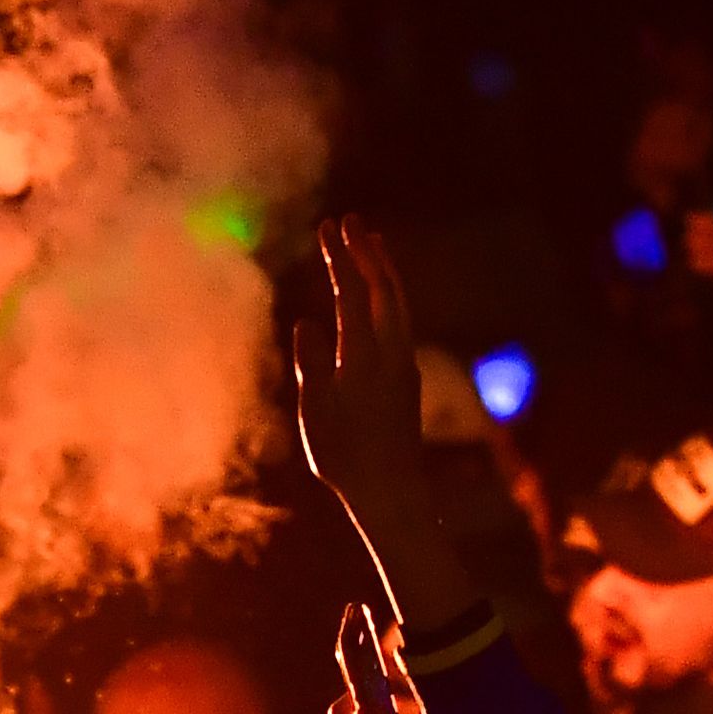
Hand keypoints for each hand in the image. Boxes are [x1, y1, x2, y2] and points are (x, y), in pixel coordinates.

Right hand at [293, 215, 424, 516]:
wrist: (391, 490)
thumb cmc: (345, 455)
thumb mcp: (316, 410)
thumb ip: (311, 363)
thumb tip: (306, 322)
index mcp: (364, 354)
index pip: (352, 292)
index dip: (339, 257)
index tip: (328, 227)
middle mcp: (391, 352)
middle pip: (384, 289)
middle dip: (366, 252)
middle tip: (352, 222)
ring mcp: (403, 364)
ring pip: (399, 304)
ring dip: (384, 271)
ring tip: (373, 246)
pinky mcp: (406, 378)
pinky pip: (400, 321)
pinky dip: (389, 297)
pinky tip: (381, 299)